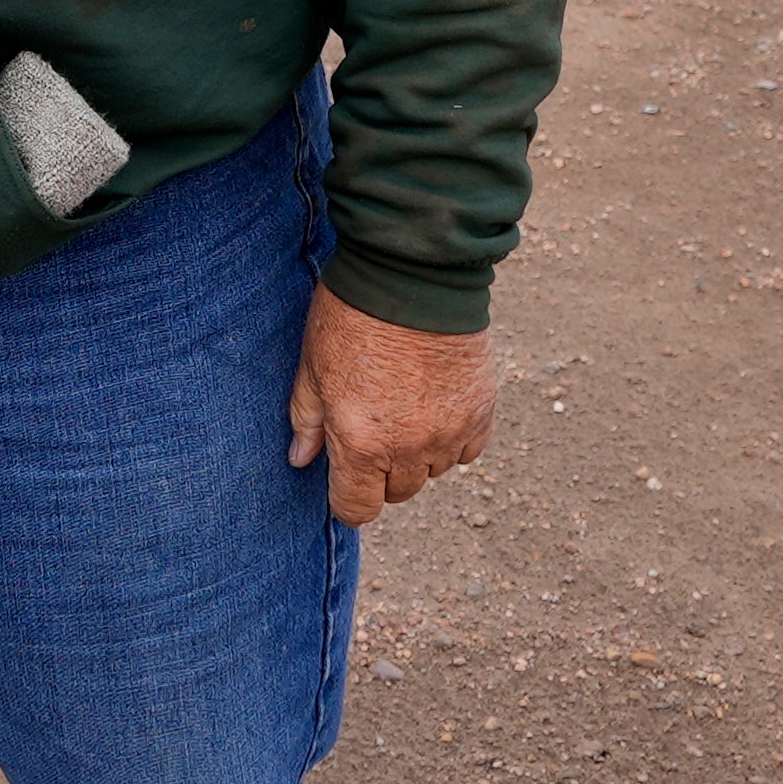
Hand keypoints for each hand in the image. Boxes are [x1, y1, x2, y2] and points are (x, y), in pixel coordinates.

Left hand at [286, 288, 494, 525]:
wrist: (413, 275)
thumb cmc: (353, 316)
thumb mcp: (313, 366)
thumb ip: (307, 420)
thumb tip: (301, 460)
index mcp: (361, 444)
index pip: (357, 509)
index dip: (346, 499)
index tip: (344, 479)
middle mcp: (409, 448)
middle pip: (397, 492)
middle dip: (380, 471)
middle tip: (372, 427)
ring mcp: (450, 432)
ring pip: (433, 471)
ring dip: (417, 454)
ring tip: (404, 406)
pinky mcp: (481, 412)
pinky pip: (468, 450)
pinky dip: (452, 438)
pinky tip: (436, 404)